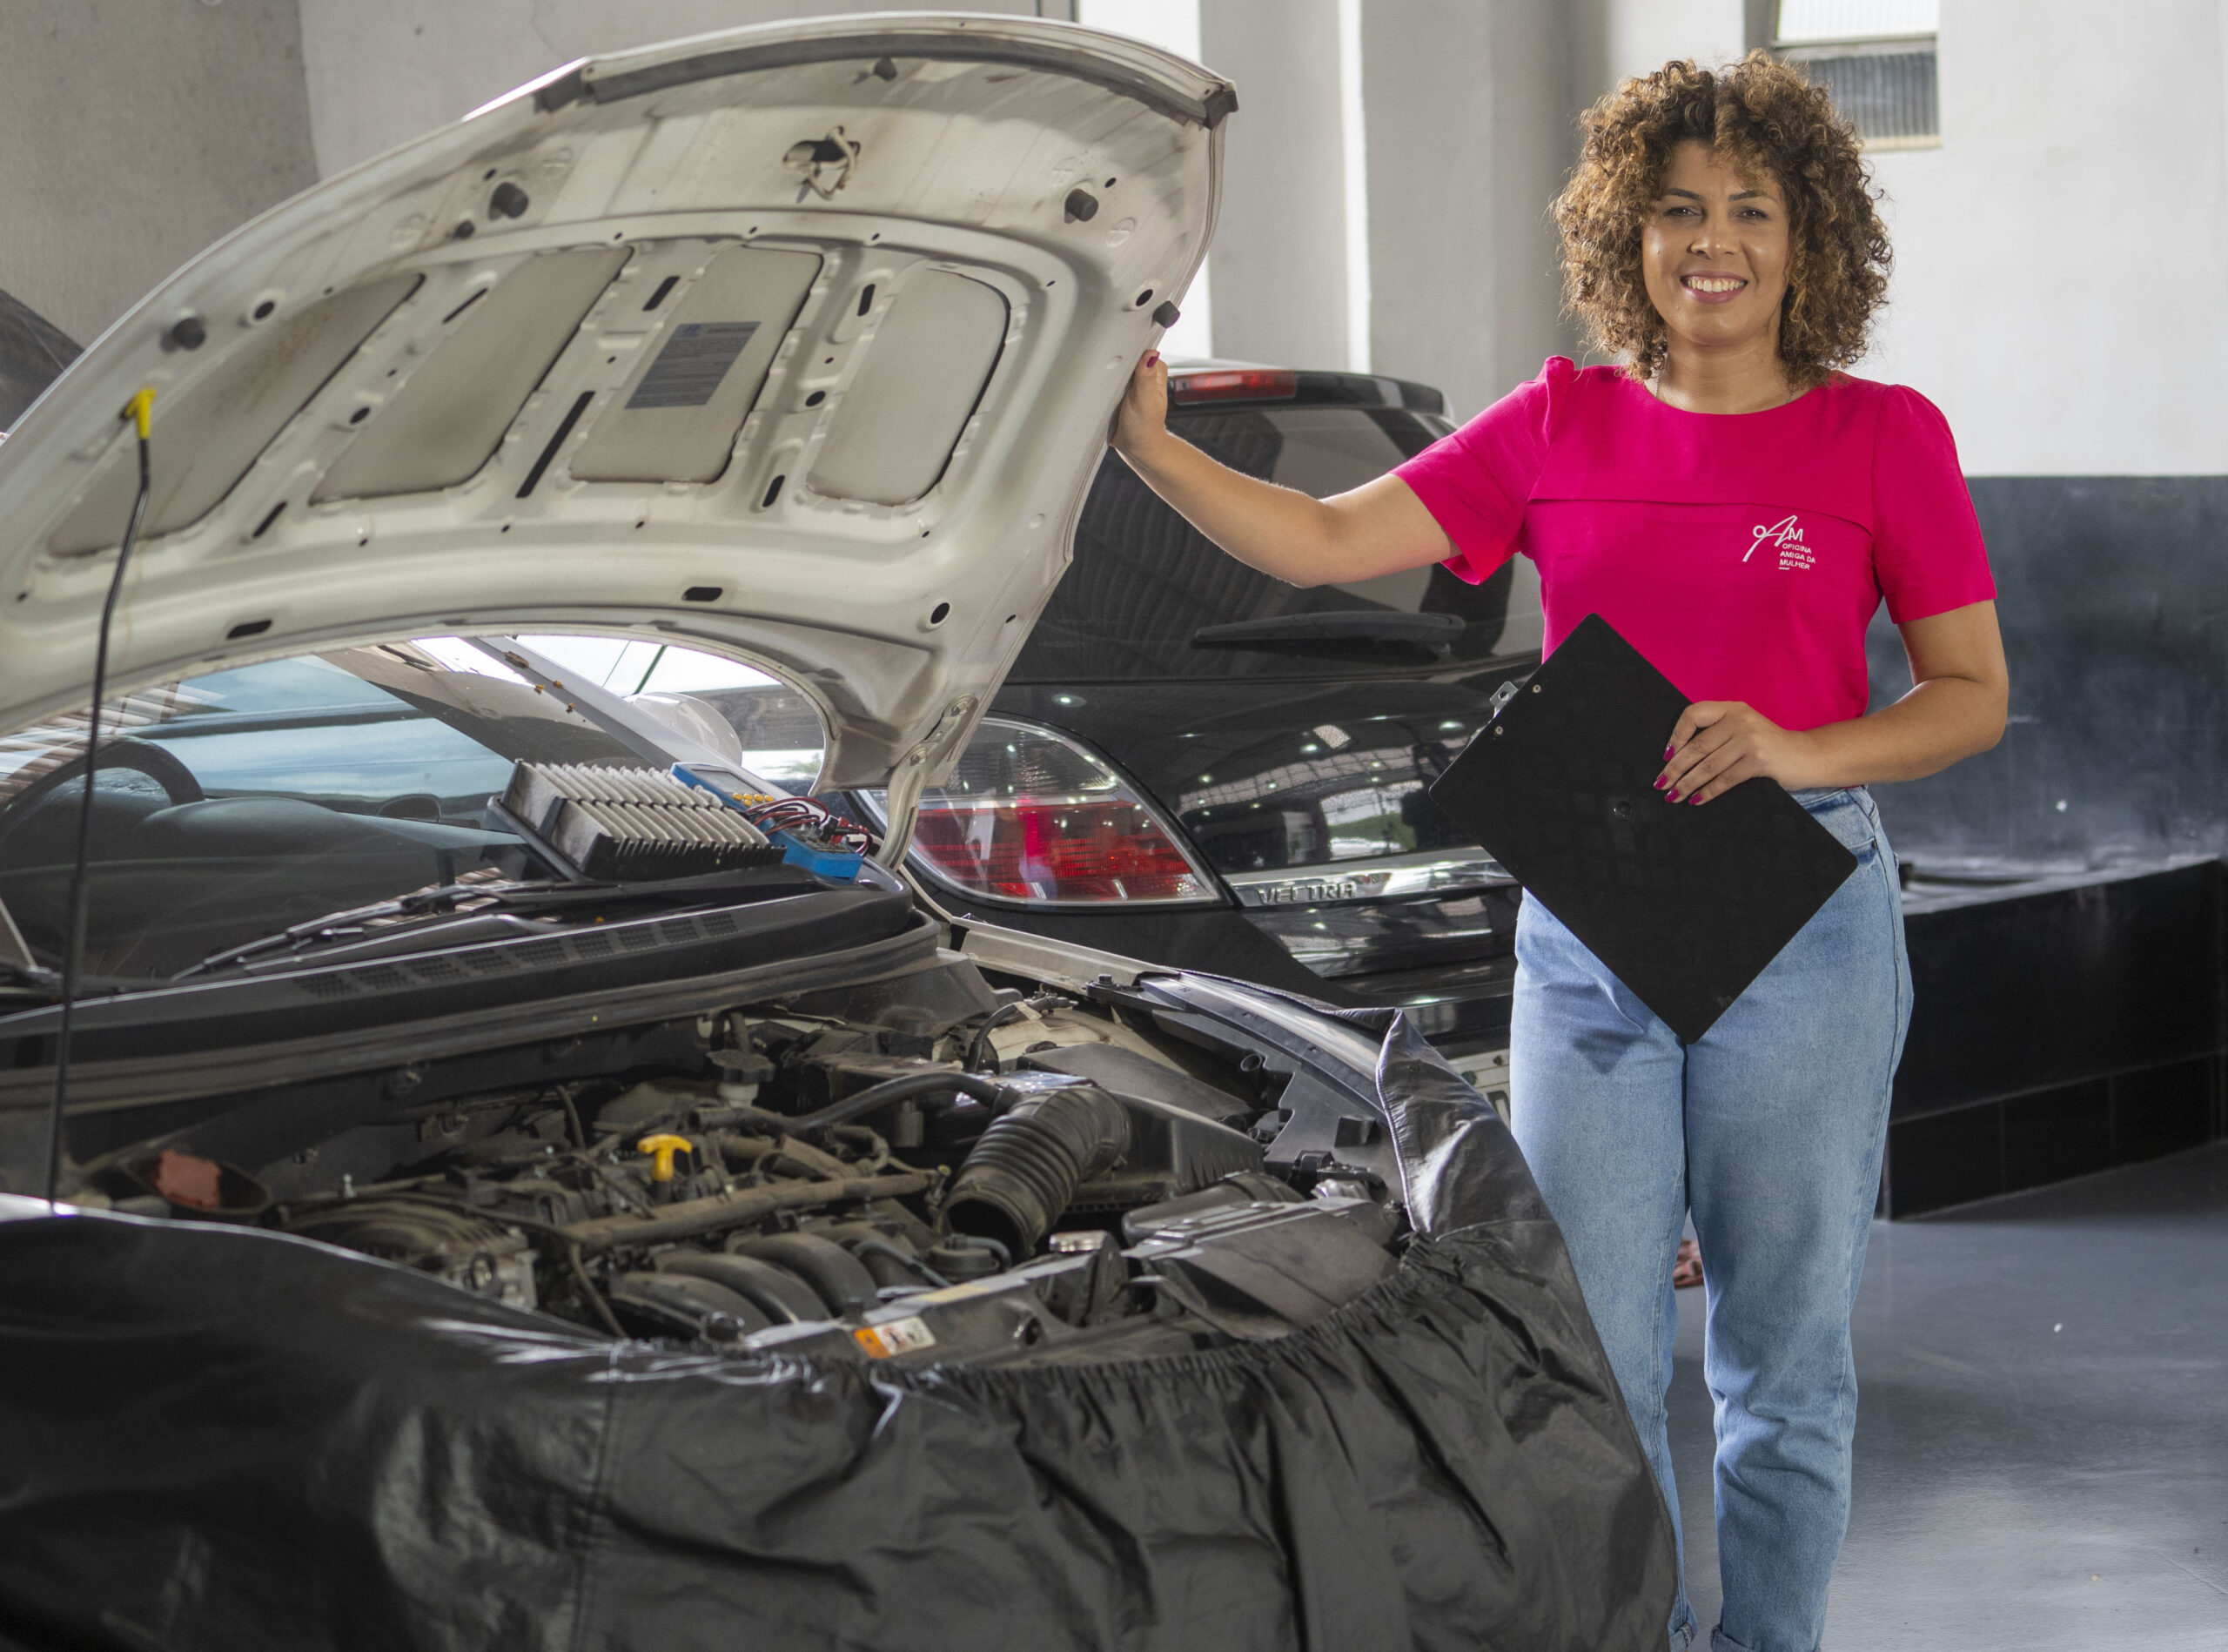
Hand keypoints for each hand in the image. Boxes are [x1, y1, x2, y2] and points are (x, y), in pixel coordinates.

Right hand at [1110, 350, 1167, 460]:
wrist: (1136, 447)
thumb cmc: (1144, 428)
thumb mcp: (1144, 401)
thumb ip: (1146, 376)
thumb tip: (1149, 354)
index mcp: (1155, 370)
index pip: (1140, 348)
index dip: (1127, 349)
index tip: (1117, 360)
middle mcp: (1145, 372)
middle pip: (1126, 354)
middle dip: (1115, 362)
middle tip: (1110, 377)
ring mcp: (1131, 381)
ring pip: (1116, 366)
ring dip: (1108, 373)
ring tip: (1105, 385)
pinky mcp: (1120, 390)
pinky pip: (1109, 379)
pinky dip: (1104, 383)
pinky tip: (1101, 389)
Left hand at [1657, 701, 1823, 803]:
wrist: (1808, 756)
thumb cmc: (1770, 746)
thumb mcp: (1744, 729)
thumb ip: (1718, 734)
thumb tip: (1677, 757)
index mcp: (1732, 708)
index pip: (1693, 714)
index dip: (1676, 735)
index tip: (1666, 756)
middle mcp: (1739, 719)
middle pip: (1697, 746)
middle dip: (1675, 768)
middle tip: (1660, 784)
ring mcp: (1749, 738)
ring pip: (1708, 765)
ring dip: (1687, 784)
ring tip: (1672, 796)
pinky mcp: (1759, 759)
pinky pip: (1725, 779)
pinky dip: (1708, 792)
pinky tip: (1696, 800)